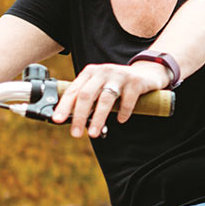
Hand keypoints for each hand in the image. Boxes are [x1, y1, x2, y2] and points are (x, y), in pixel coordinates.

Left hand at [53, 61, 172, 136]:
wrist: (147, 73)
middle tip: (75, 133)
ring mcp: (119, 75)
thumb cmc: (118, 84)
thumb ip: (88, 97)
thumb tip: (71, 118)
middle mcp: (103, 71)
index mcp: (90, 72)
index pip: (73, 90)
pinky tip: (121, 120)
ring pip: (105, 99)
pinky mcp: (135, 82)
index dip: (64, 106)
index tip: (57, 120)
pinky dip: (123, 112)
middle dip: (79, 116)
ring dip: (98, 118)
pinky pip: (127, 100)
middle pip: (86, 95)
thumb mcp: (100, 86)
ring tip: (94, 133)